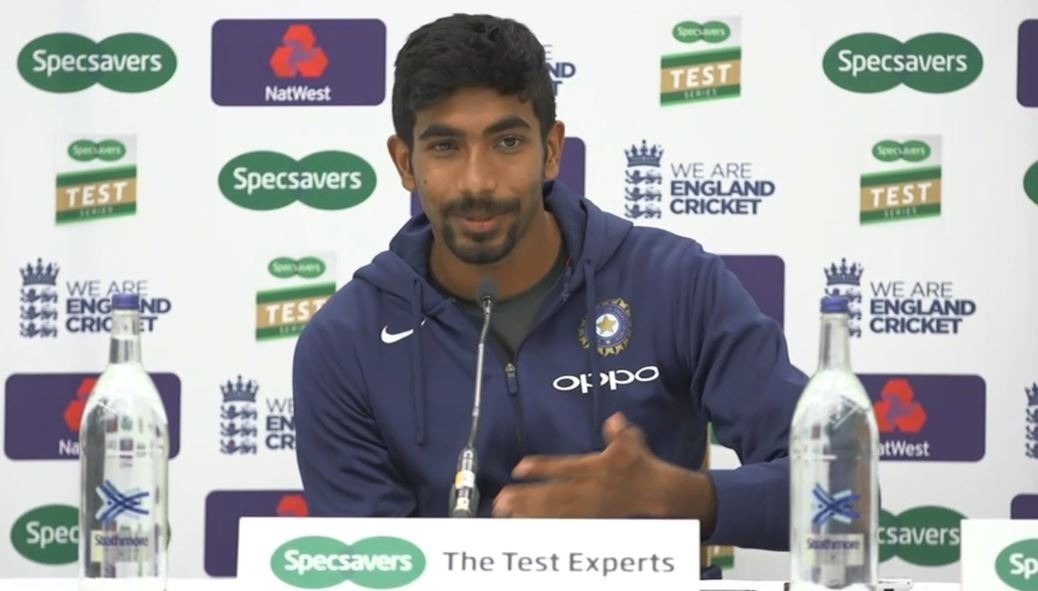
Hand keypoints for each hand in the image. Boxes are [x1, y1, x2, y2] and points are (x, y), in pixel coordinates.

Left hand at [492, 412, 714, 524]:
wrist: (660, 494)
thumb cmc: (641, 464)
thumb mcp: (633, 442)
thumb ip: (620, 431)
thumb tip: (615, 418)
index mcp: (597, 468)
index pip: (564, 468)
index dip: (541, 468)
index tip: (519, 468)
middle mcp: (590, 490)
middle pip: (553, 496)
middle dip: (526, 499)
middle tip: (501, 500)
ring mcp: (590, 508)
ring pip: (555, 513)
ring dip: (529, 513)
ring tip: (505, 513)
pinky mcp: (591, 520)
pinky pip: (564, 525)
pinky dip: (544, 525)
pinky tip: (525, 525)